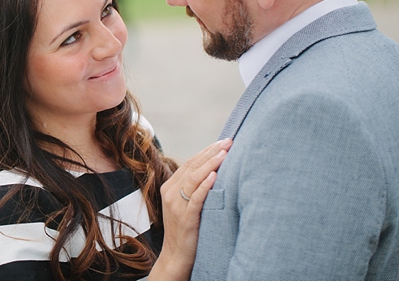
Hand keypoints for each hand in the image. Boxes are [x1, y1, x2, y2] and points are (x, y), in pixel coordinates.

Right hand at [148, 138, 231, 279]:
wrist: (176, 256)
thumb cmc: (186, 229)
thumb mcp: (185, 204)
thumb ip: (193, 188)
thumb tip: (213, 170)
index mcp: (169, 187)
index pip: (190, 163)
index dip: (206, 151)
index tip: (223, 142)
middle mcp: (170, 193)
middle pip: (192, 167)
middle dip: (212, 152)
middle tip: (229, 141)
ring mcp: (176, 205)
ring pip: (194, 179)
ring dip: (210, 164)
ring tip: (225, 153)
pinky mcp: (185, 218)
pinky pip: (196, 198)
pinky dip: (205, 186)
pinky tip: (215, 176)